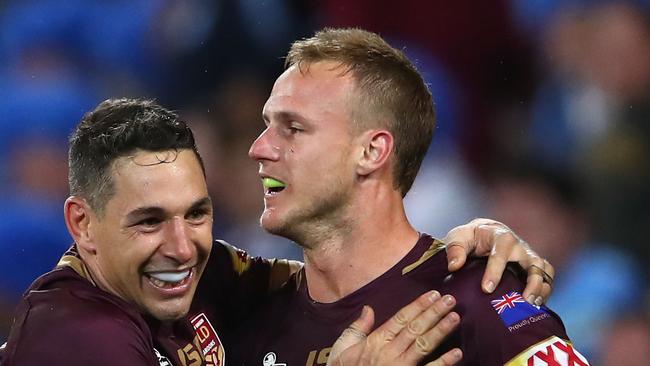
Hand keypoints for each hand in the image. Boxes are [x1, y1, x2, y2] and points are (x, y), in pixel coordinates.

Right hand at [327, 291, 461, 365]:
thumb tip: (368, 309)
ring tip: (455, 317)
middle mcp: (389, 351)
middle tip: (450, 300)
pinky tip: (457, 353)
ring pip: (423, 345)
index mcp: (376, 341)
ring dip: (440, 331)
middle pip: (415, 328)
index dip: (418, 305)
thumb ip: (357, 328)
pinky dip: (443, 363)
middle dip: (434, 312)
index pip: (401, 318)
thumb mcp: (343, 347)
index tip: (432, 294)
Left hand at [443, 218, 553, 305]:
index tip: (486, 289)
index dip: (495, 271)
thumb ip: (455, 249)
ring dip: (542, 288)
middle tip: (523, 301)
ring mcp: (528, 256)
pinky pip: (547, 278)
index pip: (501, 253)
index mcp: (500, 236)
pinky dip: (545, 291)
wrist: (484, 233)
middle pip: (533, 262)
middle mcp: (519, 246)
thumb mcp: (458, 237)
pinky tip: (535, 305)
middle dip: (532, 282)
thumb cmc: (470, 237)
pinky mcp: (532, 267)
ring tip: (532, 305)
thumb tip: (454, 266)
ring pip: (545, 270)